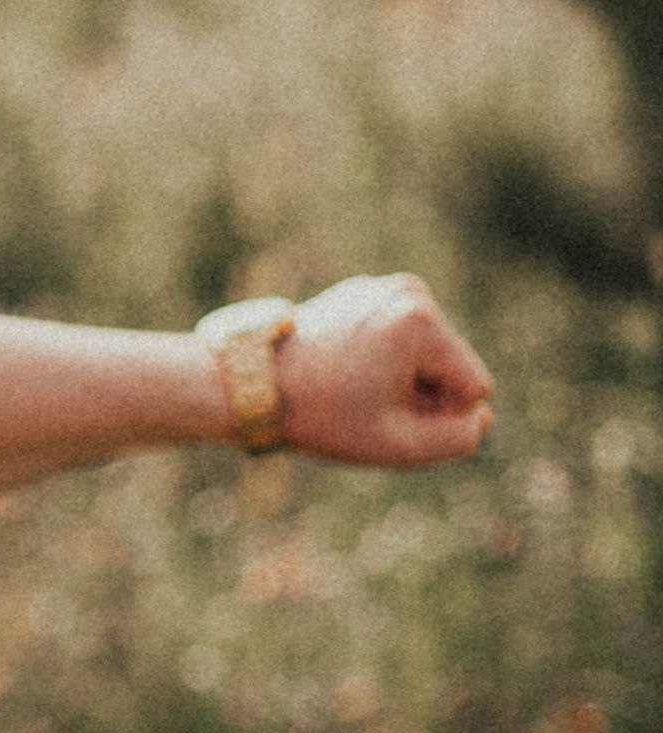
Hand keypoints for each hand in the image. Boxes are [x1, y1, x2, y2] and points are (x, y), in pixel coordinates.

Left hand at [279, 275, 493, 465]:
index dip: (440, 415)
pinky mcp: (367, 292)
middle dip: (423, 394)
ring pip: (430, 355)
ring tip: (356, 387)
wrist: (251, 382)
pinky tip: (349, 371)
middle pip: (453, 367)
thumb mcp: (398, 445)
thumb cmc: (321, 415)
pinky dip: (387, 362)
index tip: (388, 413)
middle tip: (366, 403)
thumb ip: (457, 439)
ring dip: (405, 380)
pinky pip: (404, 340)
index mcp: (420, 321)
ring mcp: (386, 287)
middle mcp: (410, 292)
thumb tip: (481, 416)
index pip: (475, 388)